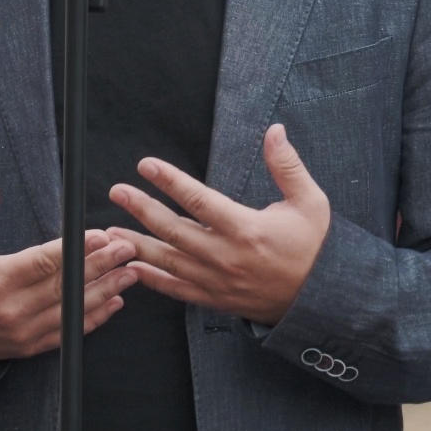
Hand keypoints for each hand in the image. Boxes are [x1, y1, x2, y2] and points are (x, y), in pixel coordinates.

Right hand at [0, 171, 137, 361]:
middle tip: (127, 248)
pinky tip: (115, 302)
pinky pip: (67, 334)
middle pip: (66, 286)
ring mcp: (22, 332)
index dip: (76, 249)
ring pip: (72, 312)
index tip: (101, 235)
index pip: (44, 261)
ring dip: (105, 292)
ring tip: (131, 273)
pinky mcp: (28, 347)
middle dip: (101, 266)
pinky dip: (93, 320)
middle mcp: (12, 309)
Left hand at [108, 123, 330, 325]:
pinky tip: (132, 267)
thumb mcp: (310, 202)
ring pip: (168, 261)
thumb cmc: (314, 247)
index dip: (170, 181)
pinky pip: (176, 289)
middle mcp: (226, 256)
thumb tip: (275, 131)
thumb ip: (288, 166)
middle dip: (141, 208)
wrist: (321, 299)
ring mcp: (217, 281)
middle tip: (117, 192)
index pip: (199, 200)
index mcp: (246, 229)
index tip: (146, 166)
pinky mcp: (214, 299)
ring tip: (110, 230)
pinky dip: (151, 280)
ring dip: (136, 243)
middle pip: (173, 230)